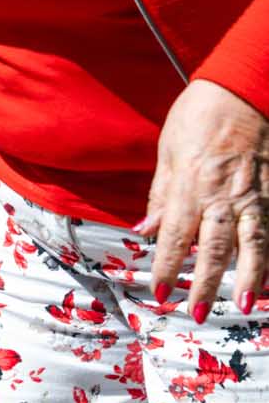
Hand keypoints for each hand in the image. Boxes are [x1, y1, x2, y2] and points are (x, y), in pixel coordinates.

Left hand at [138, 78, 268, 317]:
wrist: (245, 86)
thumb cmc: (199, 114)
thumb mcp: (168, 150)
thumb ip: (160, 194)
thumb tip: (145, 228)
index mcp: (191, 185)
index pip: (176, 237)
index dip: (168, 268)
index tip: (161, 294)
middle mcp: (224, 194)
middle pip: (215, 249)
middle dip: (205, 285)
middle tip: (196, 315)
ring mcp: (256, 193)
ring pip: (254, 244)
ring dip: (249, 278)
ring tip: (244, 306)